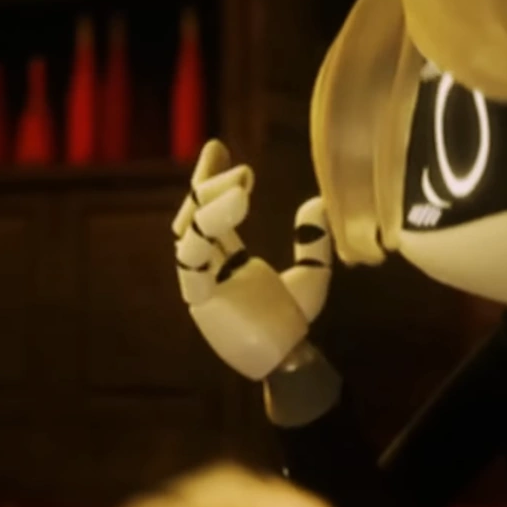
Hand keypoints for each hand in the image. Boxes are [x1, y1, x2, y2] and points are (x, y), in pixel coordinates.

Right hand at [175, 139, 334, 380]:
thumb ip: (312, 241)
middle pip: (194, 212)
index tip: (218, 147)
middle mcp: (206, 264)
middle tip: (241, 168)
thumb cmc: (291, 322)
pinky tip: (237, 204)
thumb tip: (316, 201)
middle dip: (211, 183)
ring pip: (190, 229)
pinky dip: (208, 227)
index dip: (211, 178)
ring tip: (243, 185)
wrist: (288, 359)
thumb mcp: (311, 274)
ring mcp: (199, 280)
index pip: (208, 209)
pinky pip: (192, 256)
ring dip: (213, 202)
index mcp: (225, 257)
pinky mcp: (199, 298)